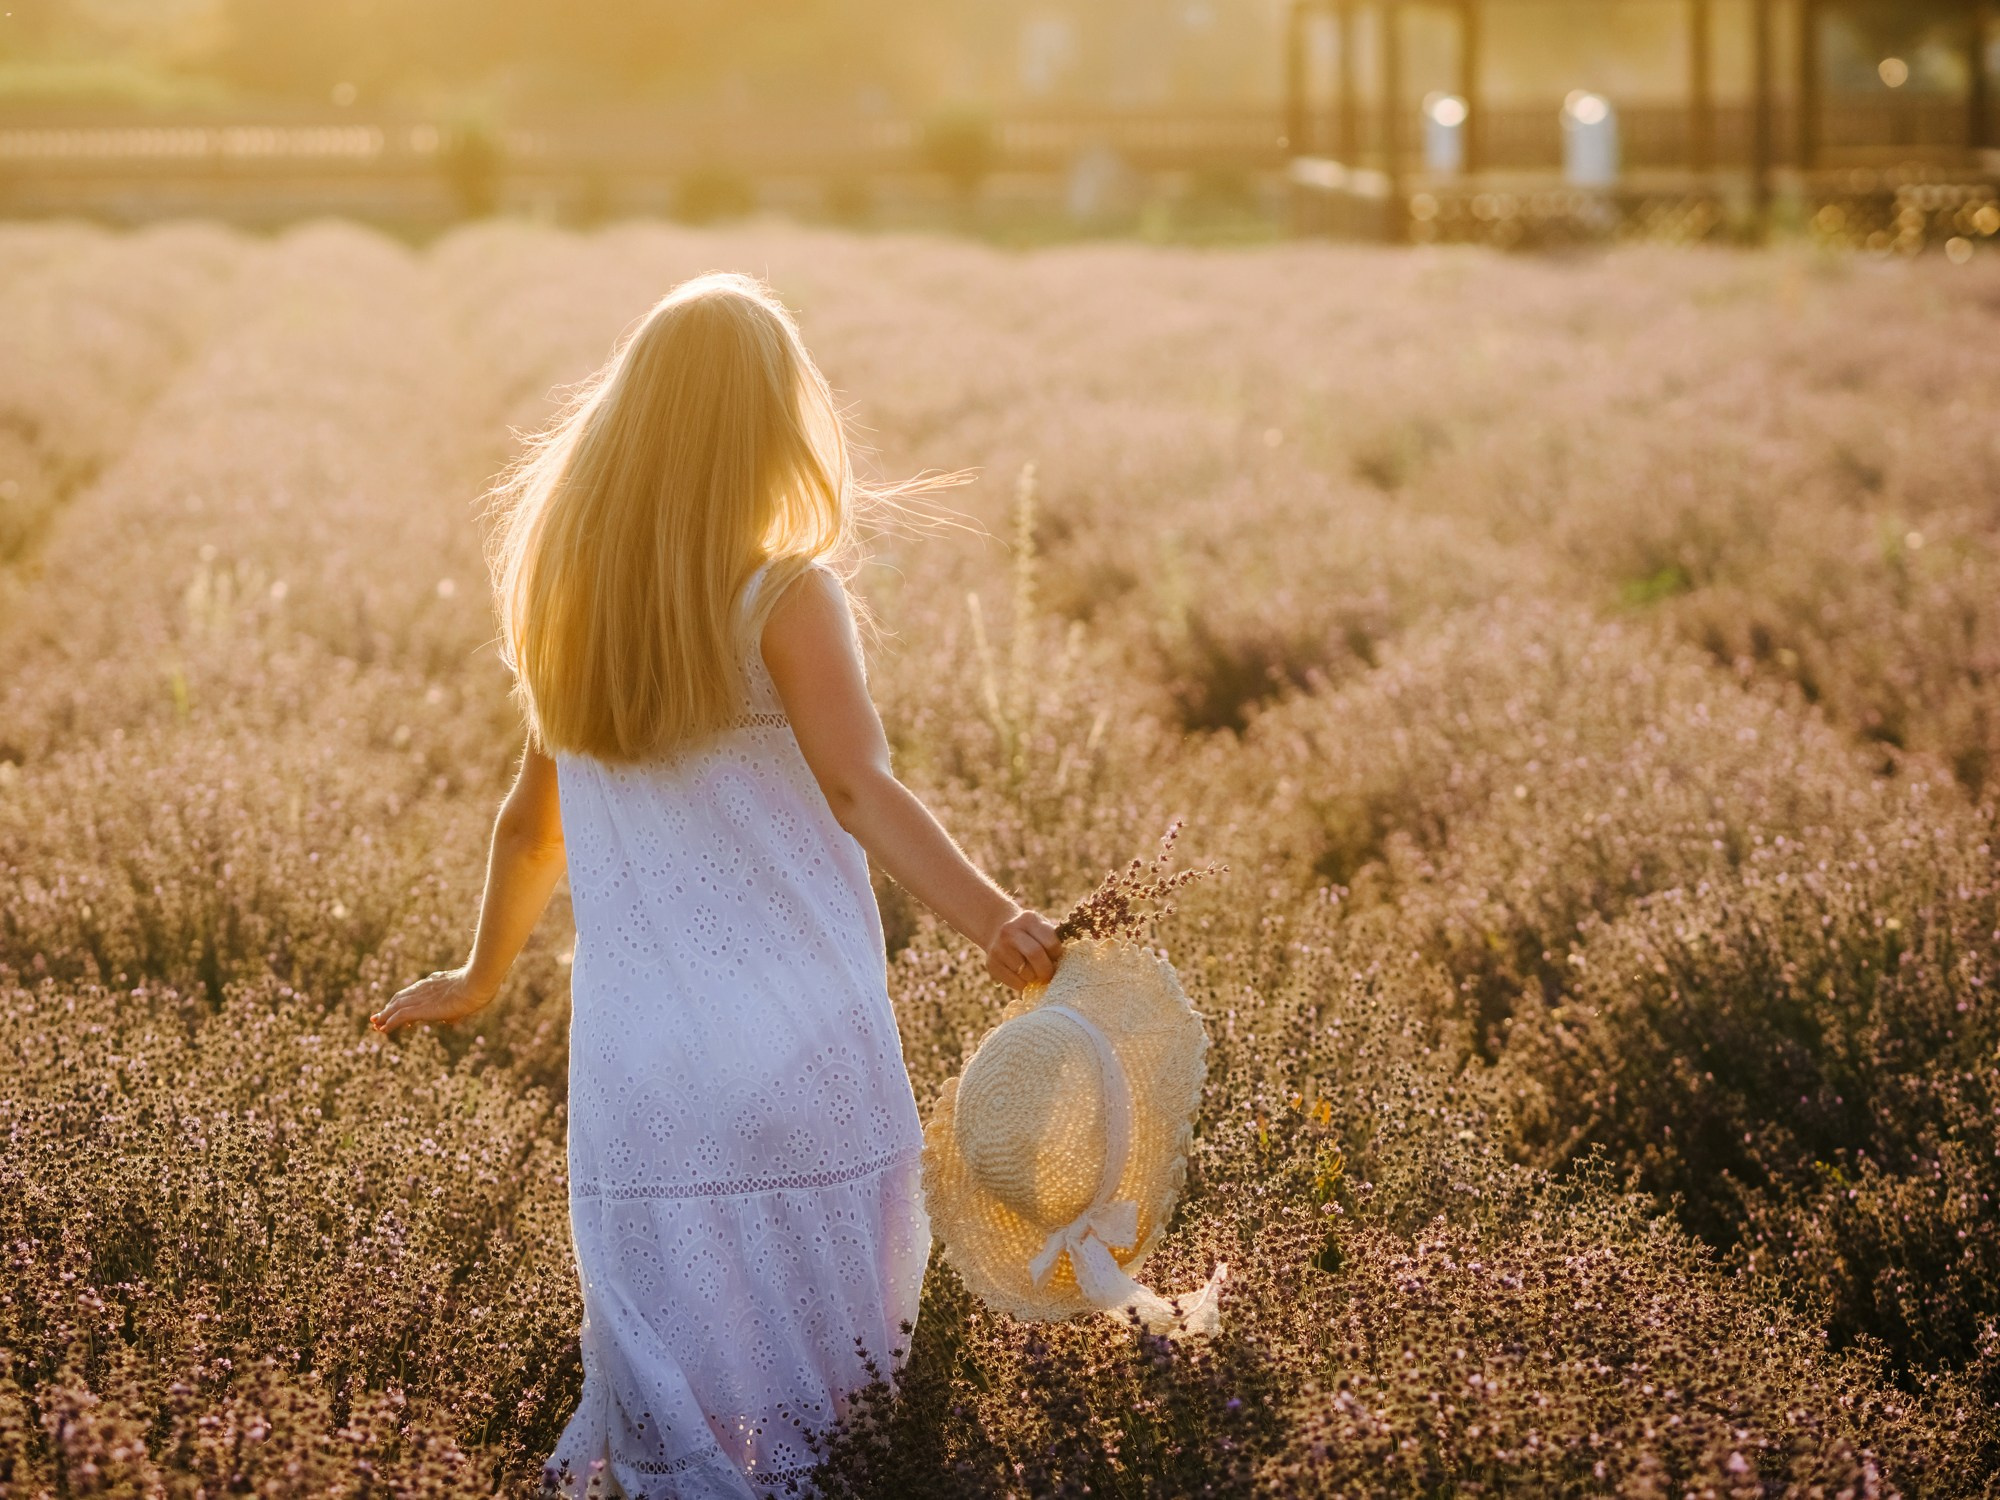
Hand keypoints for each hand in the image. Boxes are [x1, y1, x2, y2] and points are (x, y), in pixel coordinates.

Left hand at [370, 968, 490, 1033]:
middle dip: (389, 1008)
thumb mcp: (466, 997)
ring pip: (395, 1007)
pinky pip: (398, 1017)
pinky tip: (383, 1030)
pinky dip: (389, 1023)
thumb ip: (454, 1009)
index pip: (413, 991)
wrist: (475, 984)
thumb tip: (449, 1021)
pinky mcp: (418, 1008)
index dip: (403, 1000)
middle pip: (400, 997)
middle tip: (379, 1017)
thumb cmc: (478, 989)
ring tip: (376, 1024)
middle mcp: (423, 988)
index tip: (396, 1008)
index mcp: (434, 982)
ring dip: (385, 1016)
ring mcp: (420, 997)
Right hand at [985, 909, 1062, 990]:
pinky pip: (1015, 983)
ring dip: (1034, 977)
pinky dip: (1023, 984)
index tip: (1056, 958)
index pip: (1050, 942)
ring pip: (1025, 972)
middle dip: (1046, 970)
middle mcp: (1010, 931)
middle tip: (1048, 974)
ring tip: (1033, 972)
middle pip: (1035, 955)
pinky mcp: (992, 964)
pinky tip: (1022, 975)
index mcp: (1028, 919)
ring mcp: (998, 947)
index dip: (1057, 955)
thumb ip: (1053, 941)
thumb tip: (1069, 964)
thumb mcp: (1041, 928)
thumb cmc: (1030, 934)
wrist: (998, 928)